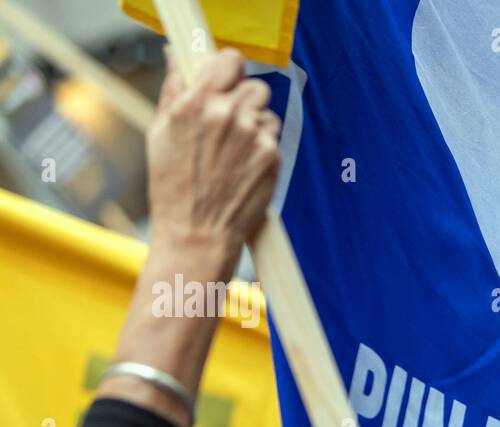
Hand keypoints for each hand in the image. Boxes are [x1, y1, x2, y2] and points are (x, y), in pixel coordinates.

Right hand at [146, 47, 281, 281]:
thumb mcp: (160, 133)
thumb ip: (173, 89)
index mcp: (195, 103)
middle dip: (244, 100)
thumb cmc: (173, 186)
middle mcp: (226, 115)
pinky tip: (244, 166)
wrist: (196, 233)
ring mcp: (252, 135)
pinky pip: (273, 136)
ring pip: (266, 111)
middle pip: (254, 85)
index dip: (230, 69)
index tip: (226, 80)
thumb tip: (176, 54)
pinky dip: (263, 146)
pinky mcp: (271, 156)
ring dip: (255, 123)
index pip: (229, 60)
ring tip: (235, 149)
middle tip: (230, 123)